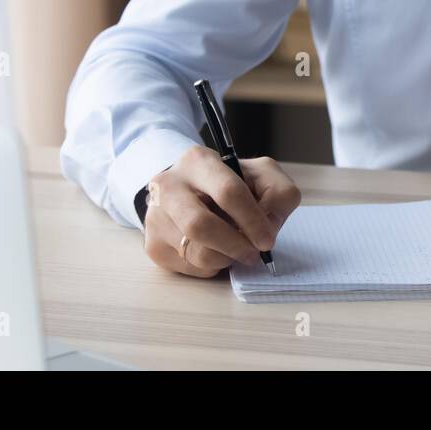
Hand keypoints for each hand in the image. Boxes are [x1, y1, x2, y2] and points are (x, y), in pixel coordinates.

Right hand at [143, 145, 300, 277]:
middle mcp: (168, 185)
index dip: (252, 220)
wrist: (190, 191)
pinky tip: (216, 250)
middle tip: (253, 254)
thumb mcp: (261, 175)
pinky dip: (212, 267)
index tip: (267, 239)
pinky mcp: (153, 245)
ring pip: (196, 253)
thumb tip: (268, 226)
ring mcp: (155, 216)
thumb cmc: (231, 183)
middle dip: (235, 245)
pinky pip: (189, 268)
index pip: (227, 192)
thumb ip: (278, 193)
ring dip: (226, 258)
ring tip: (236, 249)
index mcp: (198, 161)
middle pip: (200, 226)